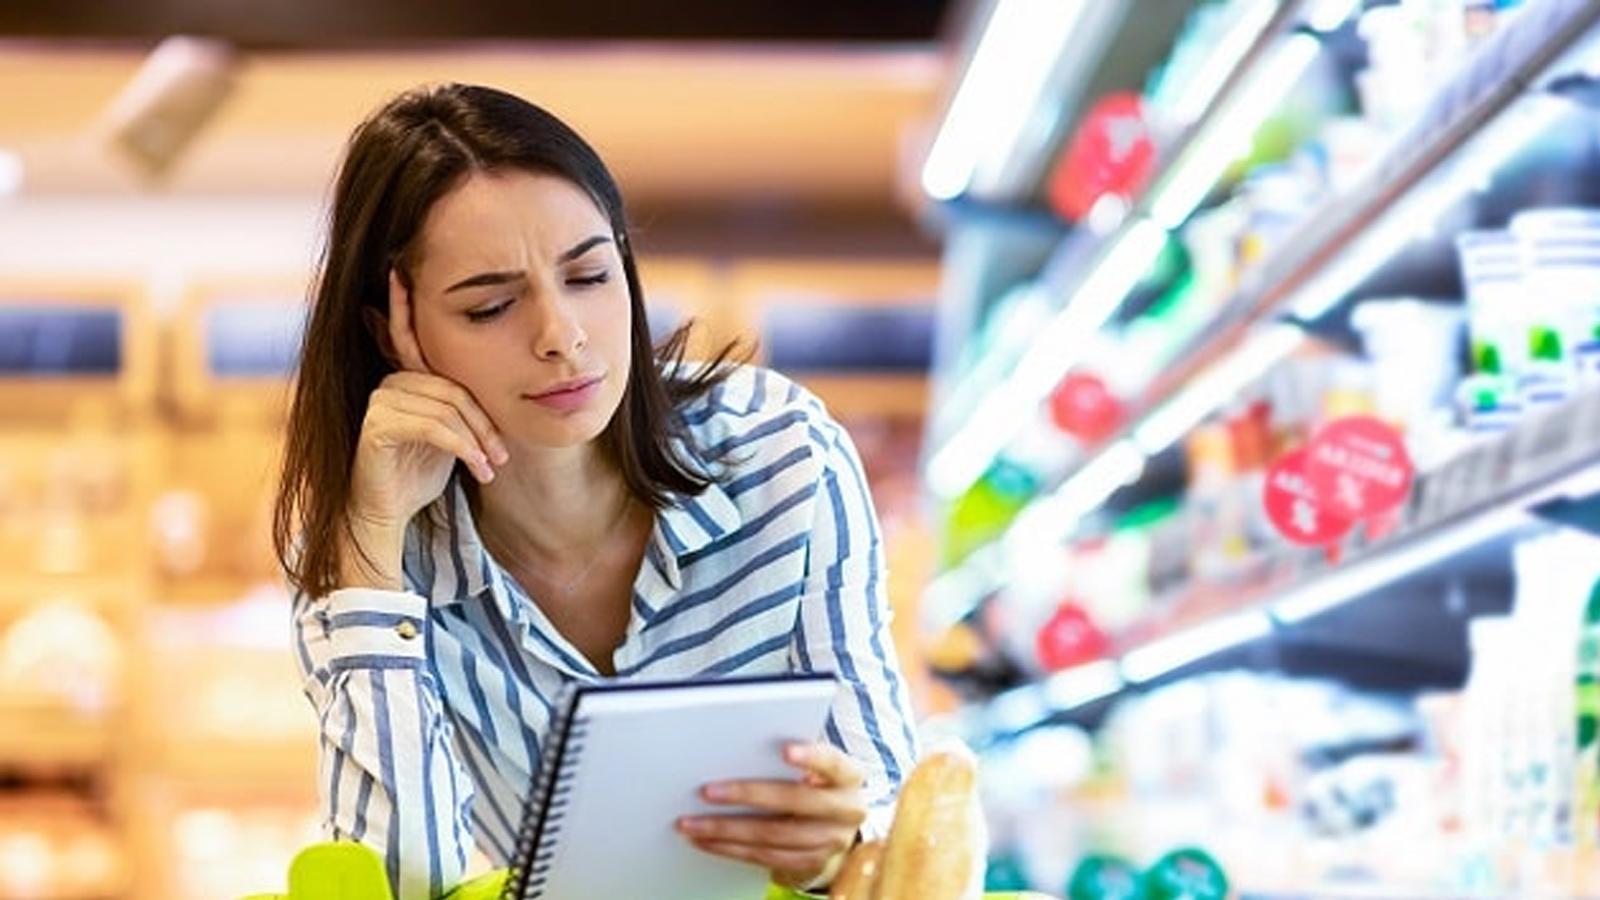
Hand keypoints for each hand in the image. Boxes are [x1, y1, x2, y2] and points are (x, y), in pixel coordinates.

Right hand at [340, 270, 509, 586]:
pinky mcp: (378, 426)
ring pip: (449, 407)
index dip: (409, 307)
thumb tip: (498, 388)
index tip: (403, 271)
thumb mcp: (450, 434)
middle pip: (455, 386)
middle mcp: (391, 383)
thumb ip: (461, 405)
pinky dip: (464, 448)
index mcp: (409, 379)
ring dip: (478, 441)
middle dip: (484, 422)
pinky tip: (478, 470)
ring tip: (491, 467)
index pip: (418, 342)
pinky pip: (434, 427)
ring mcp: (381, 402)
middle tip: (502, 455)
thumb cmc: (421, 472)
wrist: (389, 513)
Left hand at [676, 742, 866, 889]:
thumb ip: (789, 757)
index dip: (811, 757)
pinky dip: (730, 849)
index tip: (785, 750)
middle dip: (747, 795)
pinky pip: (764, 857)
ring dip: (726, 829)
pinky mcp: (810, 864)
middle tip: (708, 791)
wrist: (835, 830)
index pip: (832, 762)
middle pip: (795, 800)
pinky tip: (706, 840)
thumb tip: (739, 748)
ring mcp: (831, 842)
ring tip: (692, 822)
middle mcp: (847, 809)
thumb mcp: (815, 767)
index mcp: (849, 776)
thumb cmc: (815, 785)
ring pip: (773, 835)